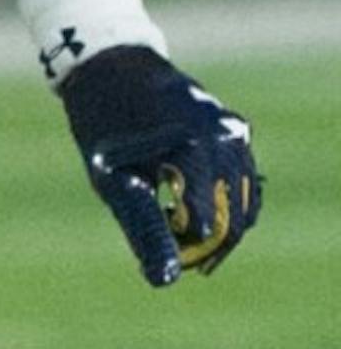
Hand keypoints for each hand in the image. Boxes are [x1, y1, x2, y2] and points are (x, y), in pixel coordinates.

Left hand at [58, 46, 260, 286]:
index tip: (169, 262)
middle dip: (210, 245)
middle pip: (235, 217)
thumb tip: (163, 279)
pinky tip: (194, 211)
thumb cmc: (103, 126)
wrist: (112, 69)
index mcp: (192, 149)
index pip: (208, 224)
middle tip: (181, 260)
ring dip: (221, 226)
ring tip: (182, 233)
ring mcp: (233, 132)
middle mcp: (223, 138)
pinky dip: (228, 203)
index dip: (189, 252)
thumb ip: (143, 229)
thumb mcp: (114, 180)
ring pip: (245, 201)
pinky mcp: (235, 130)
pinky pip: (245, 180)